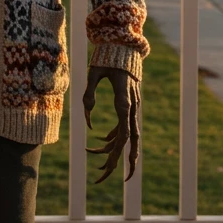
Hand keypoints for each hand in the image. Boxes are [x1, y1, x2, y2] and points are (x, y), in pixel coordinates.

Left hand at [83, 65, 140, 183]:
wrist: (123, 45)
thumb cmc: (107, 58)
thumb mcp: (94, 74)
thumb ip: (88, 94)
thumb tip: (89, 122)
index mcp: (124, 103)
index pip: (123, 135)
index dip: (116, 153)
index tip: (108, 167)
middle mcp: (131, 108)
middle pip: (129, 141)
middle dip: (118, 162)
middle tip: (102, 178)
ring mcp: (133, 107)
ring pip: (128, 136)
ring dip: (115, 151)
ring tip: (99, 165)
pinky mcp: (129, 104)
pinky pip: (124, 126)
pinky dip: (114, 136)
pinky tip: (101, 141)